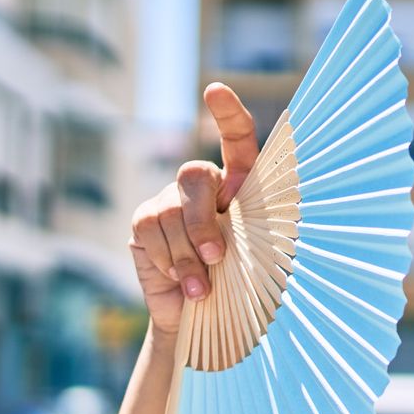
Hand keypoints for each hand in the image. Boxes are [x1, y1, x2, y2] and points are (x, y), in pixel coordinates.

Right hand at [127, 83, 259, 335]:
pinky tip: (180, 284)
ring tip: (202, 289)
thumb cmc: (245, 290)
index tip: (215, 91)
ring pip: (169, 212)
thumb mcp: (263, 263)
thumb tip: (270, 228)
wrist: (205, 322)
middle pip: (194, 176)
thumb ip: (262, 239)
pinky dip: (168, 262)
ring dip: (186, 258)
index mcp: (242, 188)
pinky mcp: (143, 224)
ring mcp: (169, 201)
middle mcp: (203, 187)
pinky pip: (149, 232)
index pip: (236, 140)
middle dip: (203, 221)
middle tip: (215, 259)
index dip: (227, 114)